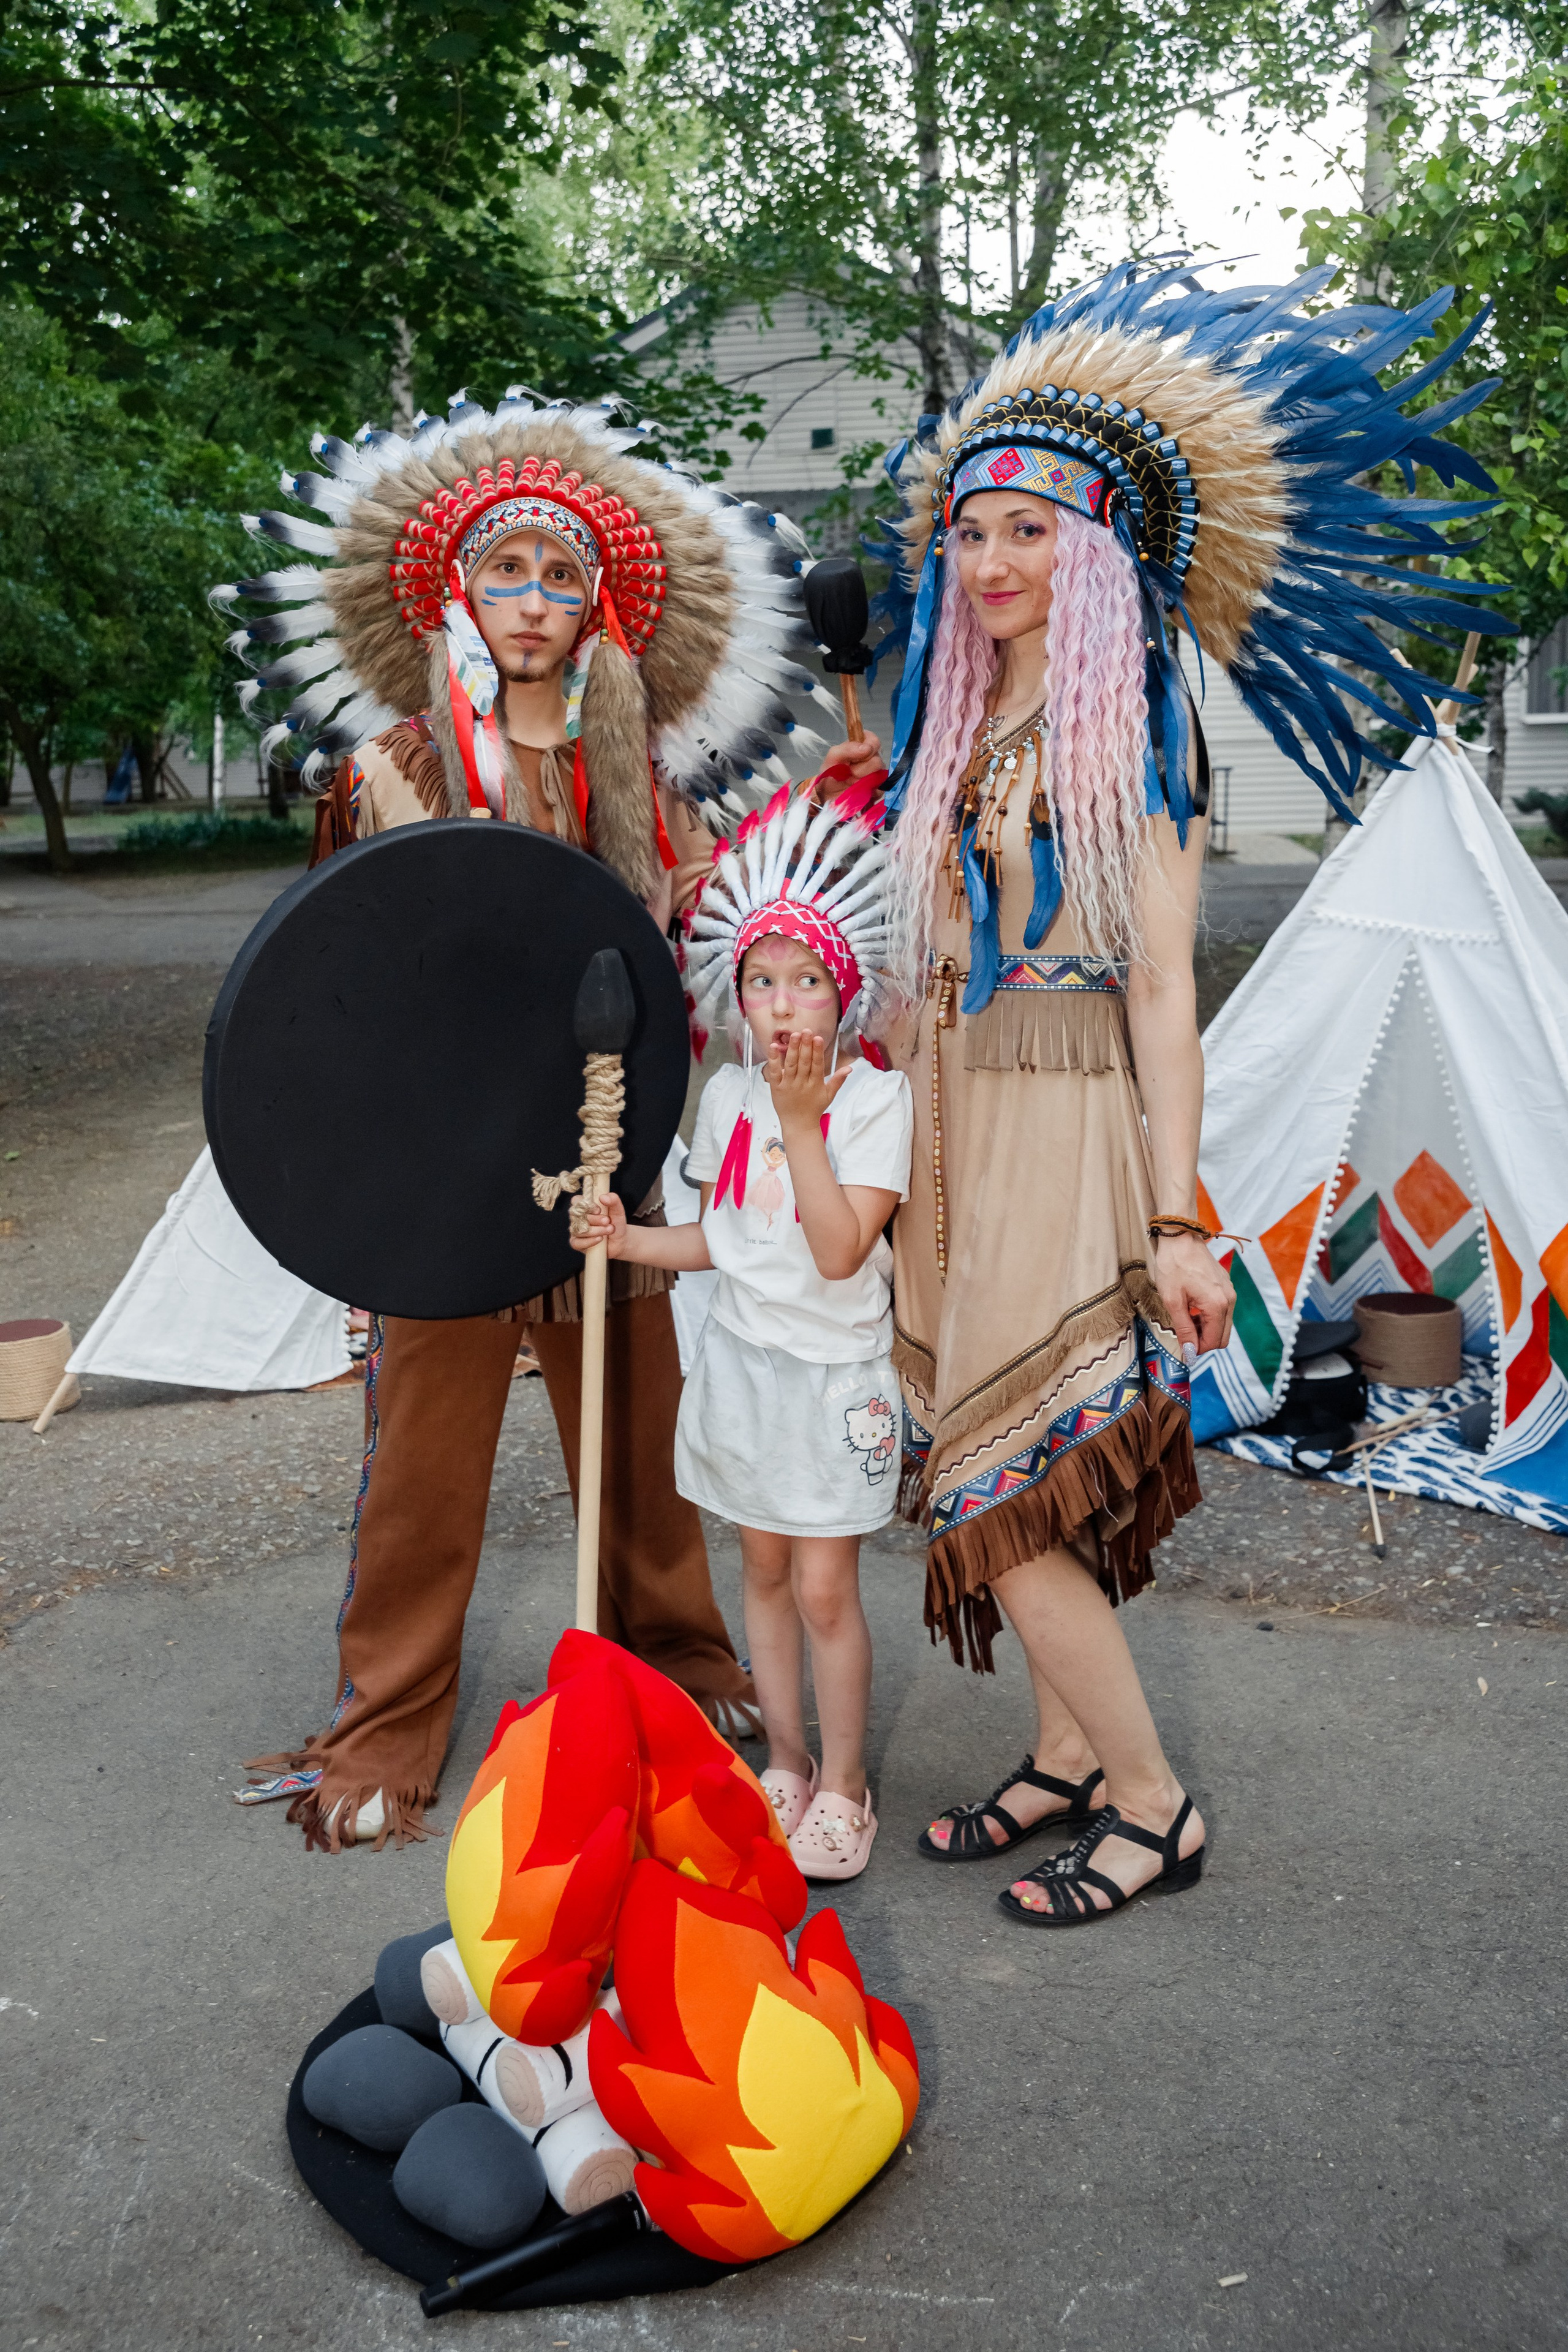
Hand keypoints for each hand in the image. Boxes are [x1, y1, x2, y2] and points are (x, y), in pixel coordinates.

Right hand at [570, 1188, 629, 1256]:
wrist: (620, 1240)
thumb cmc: (616, 1222)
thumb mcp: (618, 1210)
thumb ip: (613, 1200)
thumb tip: (603, 1197)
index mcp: (584, 1206)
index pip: (576, 1201)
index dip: (587, 1205)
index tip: (599, 1210)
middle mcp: (577, 1218)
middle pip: (578, 1216)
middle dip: (595, 1219)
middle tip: (608, 1221)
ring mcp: (576, 1231)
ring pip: (579, 1230)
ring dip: (596, 1230)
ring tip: (609, 1230)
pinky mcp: (577, 1243)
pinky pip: (577, 1243)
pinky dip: (590, 1241)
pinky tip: (600, 1239)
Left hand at [764, 1032, 850, 1126]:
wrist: (798, 1125)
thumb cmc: (814, 1109)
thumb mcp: (829, 1095)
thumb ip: (838, 1080)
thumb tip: (850, 1068)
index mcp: (816, 1084)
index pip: (817, 1065)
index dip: (818, 1051)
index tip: (818, 1038)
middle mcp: (802, 1083)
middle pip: (804, 1062)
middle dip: (806, 1046)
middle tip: (806, 1031)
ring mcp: (788, 1085)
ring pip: (791, 1064)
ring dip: (792, 1049)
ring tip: (794, 1035)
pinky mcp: (776, 1088)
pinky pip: (774, 1072)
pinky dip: (773, 1060)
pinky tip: (773, 1047)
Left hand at [817, 730, 884, 785]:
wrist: (828, 795)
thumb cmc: (831, 773)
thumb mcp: (833, 757)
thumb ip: (847, 748)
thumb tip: (867, 748)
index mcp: (863, 745)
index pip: (874, 742)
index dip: (867, 750)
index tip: (853, 759)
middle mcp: (873, 758)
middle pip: (877, 761)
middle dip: (861, 769)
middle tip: (849, 772)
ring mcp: (877, 773)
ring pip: (879, 776)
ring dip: (862, 781)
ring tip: (851, 782)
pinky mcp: (878, 788)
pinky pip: (880, 789)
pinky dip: (868, 791)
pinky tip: (859, 791)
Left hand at [1151, 1232, 1234, 1358]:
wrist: (1180, 1237)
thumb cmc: (1173, 1266)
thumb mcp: (1173, 1300)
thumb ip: (1184, 1328)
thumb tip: (1191, 1351)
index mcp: (1217, 1305)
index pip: (1214, 1341)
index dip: (1197, 1349)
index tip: (1183, 1348)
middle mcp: (1229, 1300)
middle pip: (1223, 1337)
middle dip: (1204, 1341)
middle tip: (1183, 1335)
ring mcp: (1230, 1292)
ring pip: (1223, 1324)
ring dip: (1206, 1329)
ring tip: (1185, 1319)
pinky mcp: (1226, 1287)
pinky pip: (1223, 1311)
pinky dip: (1209, 1317)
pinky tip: (1192, 1308)